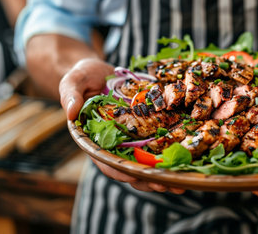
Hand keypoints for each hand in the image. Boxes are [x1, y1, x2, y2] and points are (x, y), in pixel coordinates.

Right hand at [60, 58, 185, 193]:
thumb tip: (71, 112)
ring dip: (164, 173)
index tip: (141, 178)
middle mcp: (114, 144)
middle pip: (131, 168)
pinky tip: (188, 159)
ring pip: (147, 162)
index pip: (107, 162)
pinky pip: (158, 143)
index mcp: (95, 140)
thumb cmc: (83, 77)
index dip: (124, 172)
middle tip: (170, 185)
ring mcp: (130, 138)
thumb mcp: (73, 81)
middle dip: (150, 179)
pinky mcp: (145, 128)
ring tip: (183, 182)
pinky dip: (170, 152)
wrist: (99, 71)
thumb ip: (70, 94)